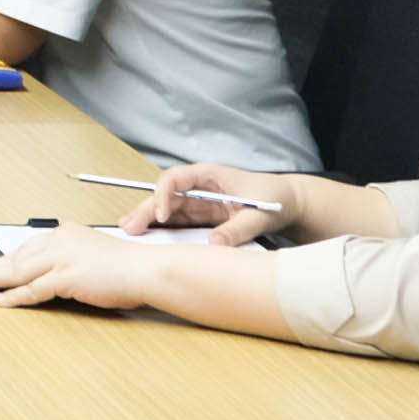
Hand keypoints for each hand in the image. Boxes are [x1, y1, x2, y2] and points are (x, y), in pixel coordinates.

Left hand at [0, 224, 164, 309]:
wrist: (146, 270)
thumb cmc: (126, 268)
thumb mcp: (90, 255)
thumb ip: (68, 262)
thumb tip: (47, 278)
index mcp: (65, 232)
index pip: (27, 247)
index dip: (5, 258)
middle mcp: (59, 240)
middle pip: (16, 256)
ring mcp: (62, 258)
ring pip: (17, 270)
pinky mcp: (66, 276)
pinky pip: (32, 289)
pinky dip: (13, 296)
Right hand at [126, 162, 297, 245]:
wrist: (289, 204)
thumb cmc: (275, 200)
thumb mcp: (260, 215)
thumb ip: (237, 229)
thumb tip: (213, 244)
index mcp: (209, 175)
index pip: (175, 179)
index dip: (163, 196)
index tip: (160, 216)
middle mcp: (199, 186)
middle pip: (165, 195)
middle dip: (146, 210)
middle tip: (129, 228)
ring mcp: (199, 201)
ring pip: (167, 209)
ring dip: (148, 220)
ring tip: (129, 234)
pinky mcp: (202, 216)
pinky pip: (178, 221)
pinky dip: (162, 230)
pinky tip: (148, 239)